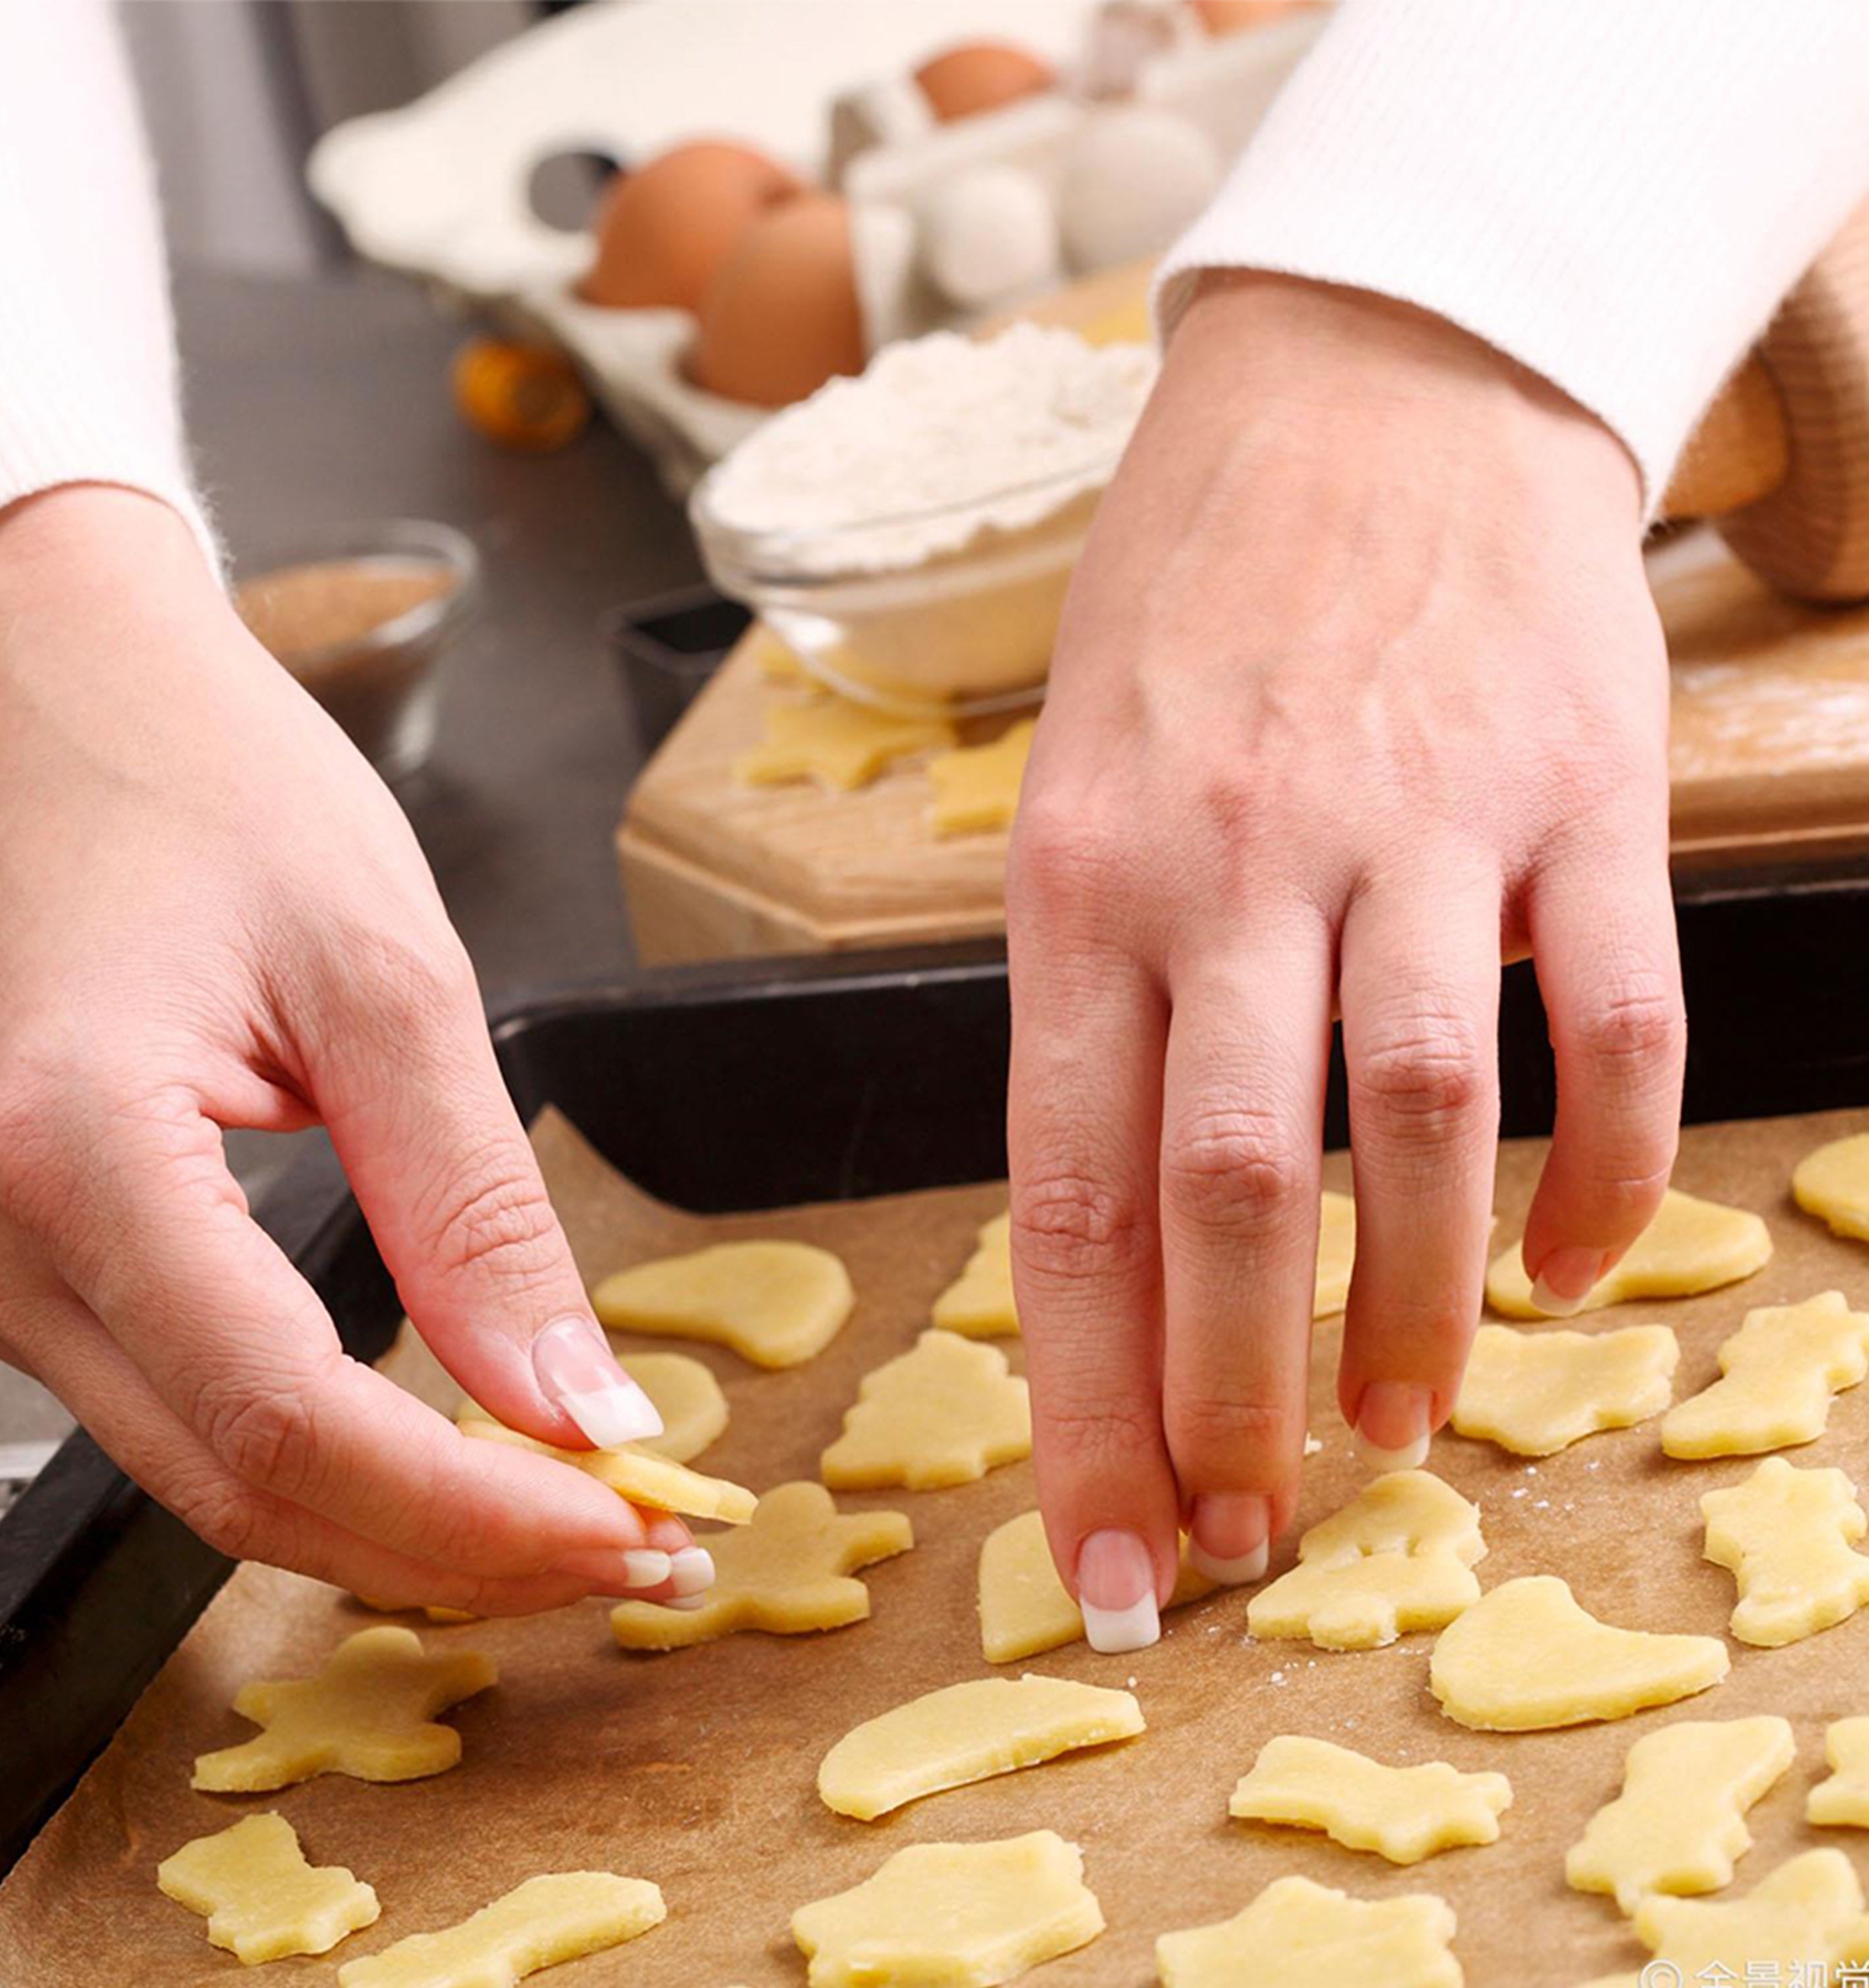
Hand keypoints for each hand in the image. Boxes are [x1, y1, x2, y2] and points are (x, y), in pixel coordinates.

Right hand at [0, 487, 706, 1614]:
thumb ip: (476, 1207)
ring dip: (390, 1516)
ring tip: (559, 1508)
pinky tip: (433, 1445)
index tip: (627, 1527)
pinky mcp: (8, 1258)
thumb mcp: (389, 977)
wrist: (45, 696)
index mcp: (76, 1151)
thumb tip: (570, 1398)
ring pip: (203, 1472)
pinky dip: (316, 1451)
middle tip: (629, 1544)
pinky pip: (173, 1407)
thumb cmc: (208, 784)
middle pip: (240, 1482)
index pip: (290, 1417)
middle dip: (450, 1545)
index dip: (471, 1509)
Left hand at [1006, 276, 1683, 1649]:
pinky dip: (1600, 1175)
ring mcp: (1417, 823)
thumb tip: (1134, 1245)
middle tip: (1249, 1531)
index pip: (1067, 1198)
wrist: (1373, 382)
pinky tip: (1566, 1268)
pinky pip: (1609, 1028)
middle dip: (1235, 1399)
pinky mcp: (1577, 793)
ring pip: (1419, 1128)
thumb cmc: (1195, 614)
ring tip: (1397, 1428)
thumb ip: (1101, 1006)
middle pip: (1232, 1194)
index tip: (1103, 1551)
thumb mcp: (1078, 793)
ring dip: (1410, 1312)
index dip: (1087, 1402)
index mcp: (1079, 880)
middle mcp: (1235, 863)